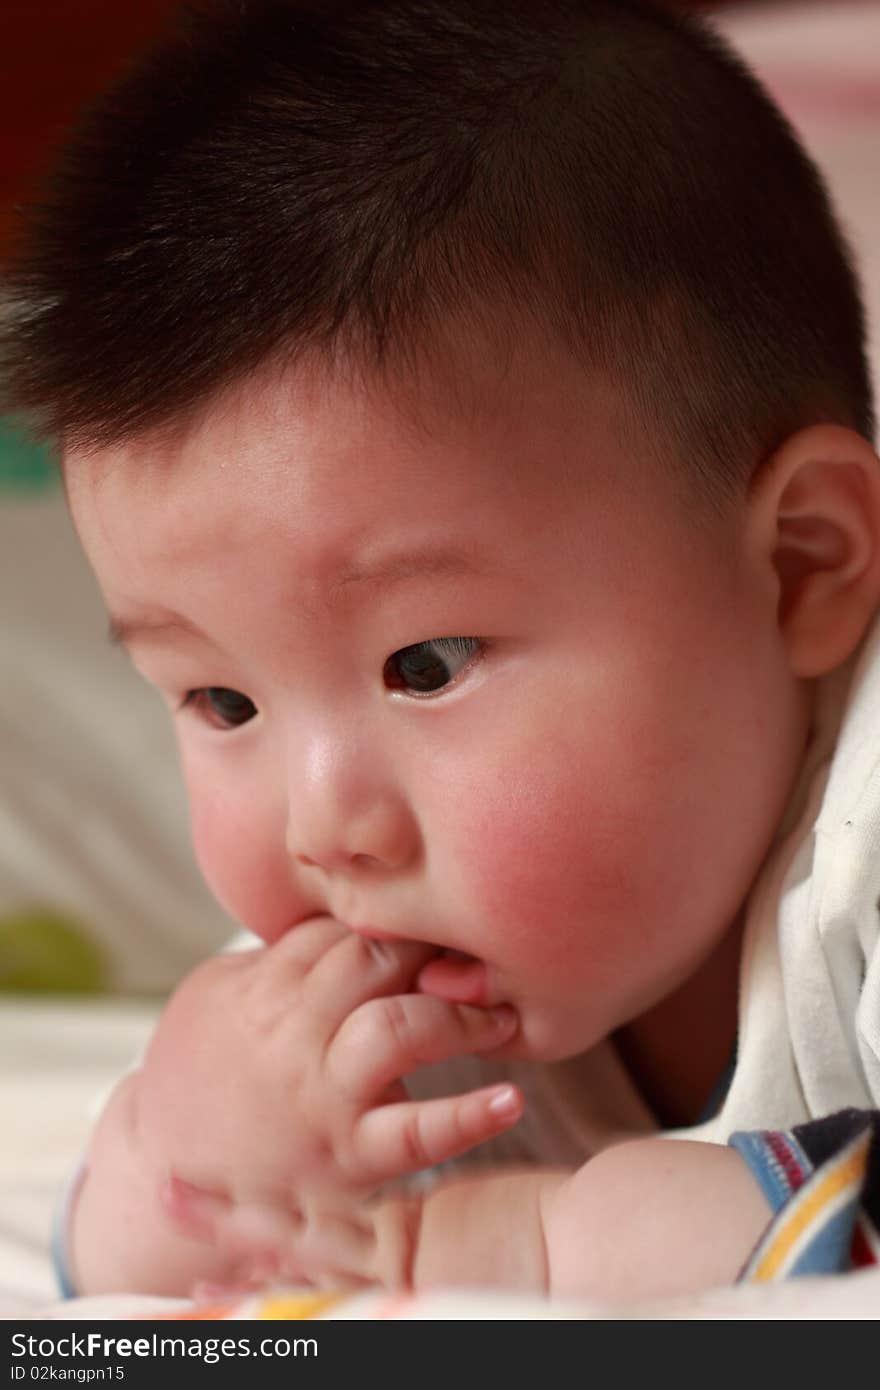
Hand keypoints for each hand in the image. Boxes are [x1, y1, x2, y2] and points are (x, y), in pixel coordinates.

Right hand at [130, 917, 521, 1286]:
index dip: (395, 911)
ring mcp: (324, 1095)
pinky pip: (417, 1133)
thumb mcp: (216, 992)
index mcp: (265, 986)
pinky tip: (511, 1099)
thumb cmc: (195, 1068)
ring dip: (460, 1011)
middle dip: (432, 942)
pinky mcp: (349, 1157)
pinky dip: (468, 1117)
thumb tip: (344, 911)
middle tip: (481, 943)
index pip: (342, 925)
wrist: (161, 1164)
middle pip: (374, 958)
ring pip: (399, 1026)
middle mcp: (295, 1033)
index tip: (437, 906)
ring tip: (504, 1011)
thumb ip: (278, 952)